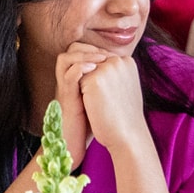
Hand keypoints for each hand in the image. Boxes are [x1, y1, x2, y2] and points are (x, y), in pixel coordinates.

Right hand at [54, 43, 109, 162]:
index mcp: (77, 79)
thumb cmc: (93, 124)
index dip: (97, 49)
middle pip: (72, 50)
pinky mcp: (65, 99)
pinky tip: (94, 70)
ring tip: (101, 59)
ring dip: (84, 55)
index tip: (114, 55)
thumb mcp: (103, 100)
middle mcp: (68, 80)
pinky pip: (68, 76)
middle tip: (106, 54)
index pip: (83, 51)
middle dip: (89, 48)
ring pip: (65, 58)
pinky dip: (80, 69)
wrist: (77, 144)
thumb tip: (128, 75)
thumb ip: (111, 86)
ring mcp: (65, 88)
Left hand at [77, 54, 149, 152]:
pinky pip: (77, 81)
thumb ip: (116, 74)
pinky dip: (80, 94)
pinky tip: (91, 105)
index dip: (100, 78)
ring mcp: (106, 68)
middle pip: (92, 64)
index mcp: (128, 61)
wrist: (126, 134)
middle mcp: (118, 60)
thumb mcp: (126, 87)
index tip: (107, 94)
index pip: (103, 62)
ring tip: (97, 103)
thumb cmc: (126, 115)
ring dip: (85, 87)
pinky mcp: (94, 79)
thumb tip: (102, 70)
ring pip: (83, 72)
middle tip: (102, 100)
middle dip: (91, 80)